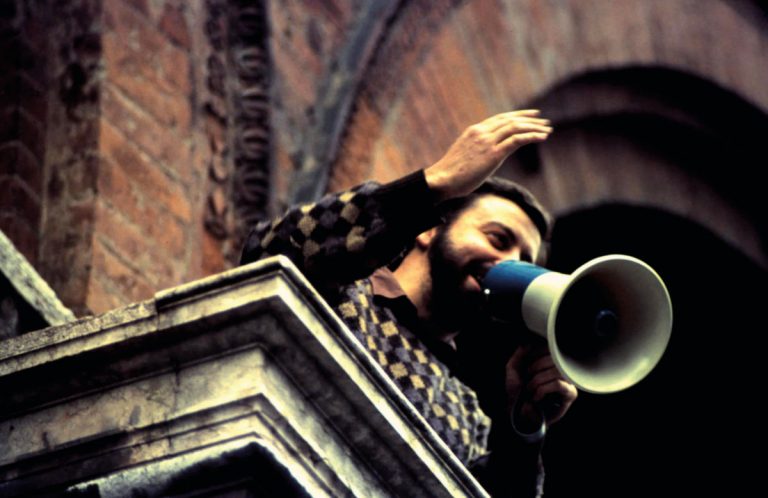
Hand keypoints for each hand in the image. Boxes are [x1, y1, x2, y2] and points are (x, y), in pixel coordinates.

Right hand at [424, 110, 551, 201]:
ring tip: (547, 130)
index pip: (500, 118)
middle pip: (510, 120)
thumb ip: (476, 152)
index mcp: (474, 131)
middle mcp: (482, 132)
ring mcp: (487, 142)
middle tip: (544, 122)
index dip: (517, 115)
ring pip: (516, 127)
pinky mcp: (493, 154)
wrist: (442, 180)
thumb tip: (483, 159)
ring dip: (534, 127)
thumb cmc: (450, 175)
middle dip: (530, 120)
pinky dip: (532, 136)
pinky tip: (542, 137)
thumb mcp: (464, 158)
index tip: (531, 115)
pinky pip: (517, 140)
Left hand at [505, 342, 577, 430]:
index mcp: (549, 360)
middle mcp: (561, 367)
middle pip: (554, 357)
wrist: (518, 412)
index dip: (535, 354)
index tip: (525, 367)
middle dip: (535, 368)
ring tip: (530, 390)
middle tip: (527, 379)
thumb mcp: (513, 369)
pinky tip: (536, 397)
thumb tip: (529, 343)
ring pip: (556, 370)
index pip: (549, 347)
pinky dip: (543, 389)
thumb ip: (520, 354)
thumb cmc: (517, 391)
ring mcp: (568, 380)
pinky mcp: (570, 394)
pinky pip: (559, 384)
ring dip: (537, 380)